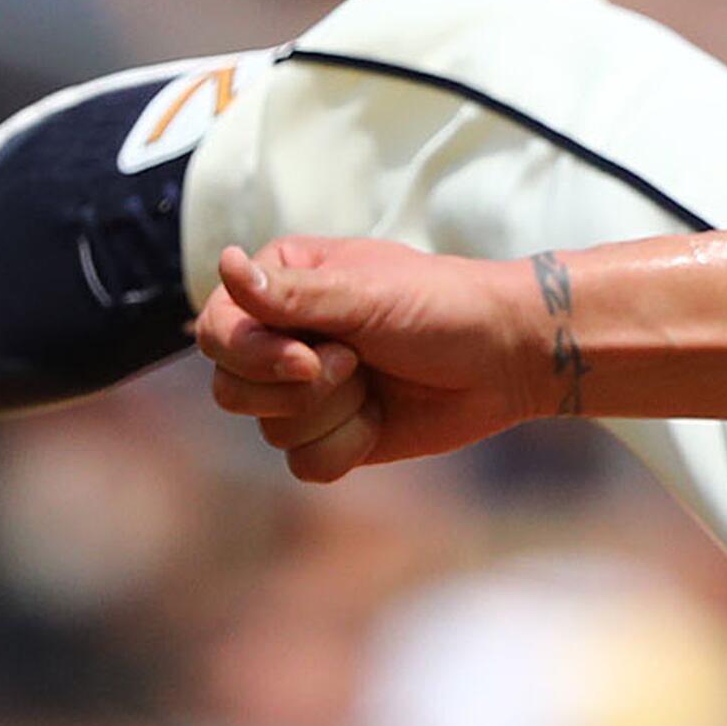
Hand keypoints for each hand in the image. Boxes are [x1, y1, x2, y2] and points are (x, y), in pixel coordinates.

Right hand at [195, 237, 550, 482]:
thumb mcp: (368, 295)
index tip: (310, 358)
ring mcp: (305, 389)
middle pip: (230, 388)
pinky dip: (346, 446)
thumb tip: (226, 261)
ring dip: (334, 413)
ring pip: (269, 430)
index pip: (217, 330)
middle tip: (357, 363)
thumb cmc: (445, 307)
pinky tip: (382, 419)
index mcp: (282, 285)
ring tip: (377, 380)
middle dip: (298, 390)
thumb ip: (293, 294)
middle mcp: (283, 336)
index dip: (253, 356)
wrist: (509, 356)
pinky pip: (303, 464)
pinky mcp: (332, 432)